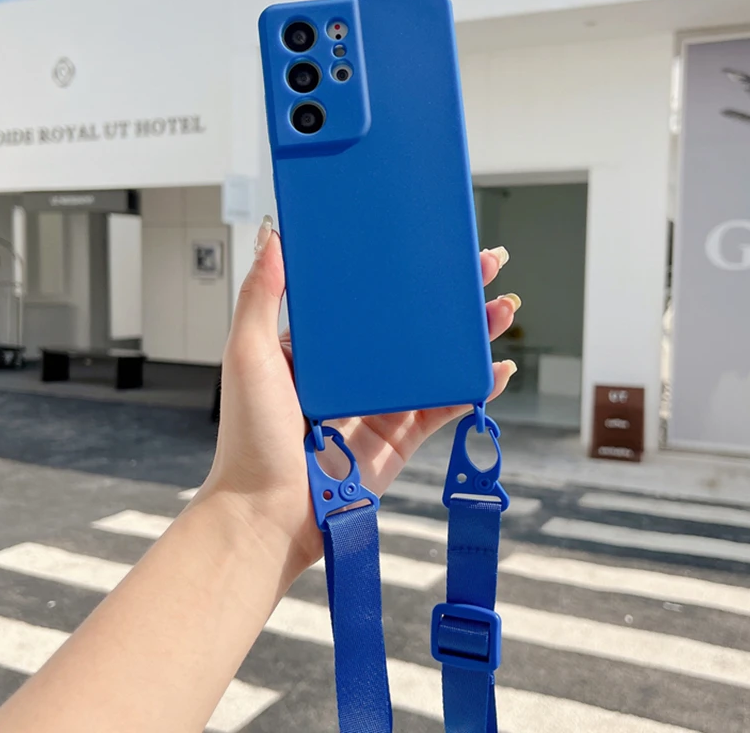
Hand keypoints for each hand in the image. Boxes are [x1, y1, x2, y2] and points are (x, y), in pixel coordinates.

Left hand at [197, 216, 519, 576]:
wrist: (269, 514)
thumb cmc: (249, 439)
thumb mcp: (248, 354)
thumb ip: (261, 297)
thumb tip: (273, 236)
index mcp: (319, 349)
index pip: (368, 299)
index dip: (401, 272)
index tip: (427, 244)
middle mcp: (353, 374)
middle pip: (413, 326)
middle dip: (451, 297)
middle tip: (483, 266)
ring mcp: (380, 405)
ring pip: (435, 363)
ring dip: (470, 337)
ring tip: (501, 310)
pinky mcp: (399, 439)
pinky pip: (444, 408)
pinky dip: (473, 390)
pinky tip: (495, 370)